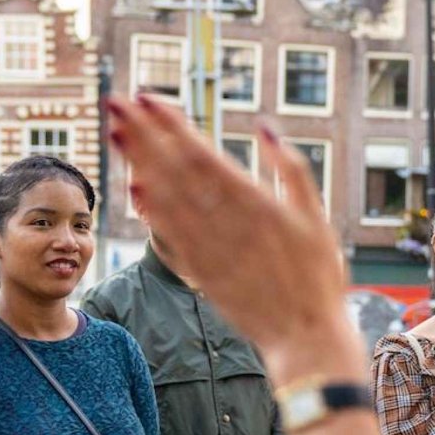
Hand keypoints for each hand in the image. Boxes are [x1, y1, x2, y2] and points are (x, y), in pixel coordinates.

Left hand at [104, 97, 360, 383]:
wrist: (305, 336)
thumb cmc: (319, 277)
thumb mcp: (318, 219)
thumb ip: (292, 171)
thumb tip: (266, 128)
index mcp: (257, 203)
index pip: (202, 154)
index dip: (171, 125)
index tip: (148, 98)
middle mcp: (226, 222)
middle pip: (174, 169)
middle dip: (143, 134)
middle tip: (116, 104)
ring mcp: (209, 247)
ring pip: (165, 198)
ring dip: (138, 163)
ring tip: (117, 135)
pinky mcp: (200, 271)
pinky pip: (168, 233)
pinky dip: (150, 208)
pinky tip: (136, 188)